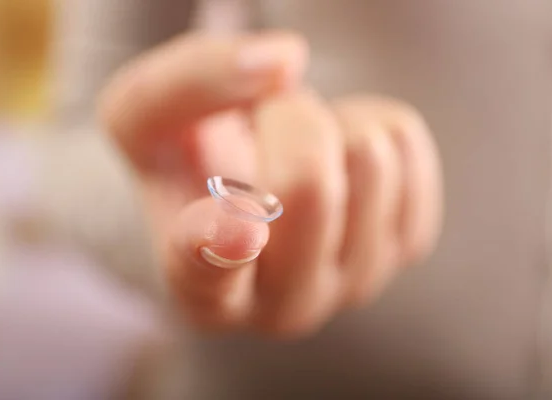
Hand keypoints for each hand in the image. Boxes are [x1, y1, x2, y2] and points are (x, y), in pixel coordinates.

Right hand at [99, 31, 441, 337]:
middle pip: (309, 183)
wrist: (245, 183)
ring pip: (368, 155)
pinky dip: (364, 120)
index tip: (237, 224)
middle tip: (261, 127)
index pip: (210, 272)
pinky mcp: (406, 244)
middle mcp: (284, 306)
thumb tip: (285, 61)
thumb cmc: (190, 161)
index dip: (223, 245)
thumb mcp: (145, 112)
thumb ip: (190, 81)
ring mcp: (355, 281)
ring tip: (294, 150)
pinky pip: (402, 140)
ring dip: (326, 122)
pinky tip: (337, 157)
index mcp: (203, 293)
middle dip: (283, 116)